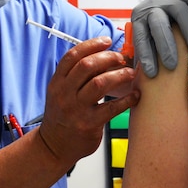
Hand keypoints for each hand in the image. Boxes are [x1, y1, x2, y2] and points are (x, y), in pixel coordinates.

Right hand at [36, 37, 138, 167]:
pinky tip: (134, 96)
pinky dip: (127, 100)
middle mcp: (64, 93)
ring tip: (130, 74)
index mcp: (57, 82)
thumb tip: (103, 58)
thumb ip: (76, 77)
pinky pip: (112, 107)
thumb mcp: (60, 93)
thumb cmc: (62, 117)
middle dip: (108, 57)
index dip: (91, 45)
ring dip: (119, 75)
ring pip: (100, 83)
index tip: (107, 41)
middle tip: (121, 58)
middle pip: (87, 66)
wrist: (53, 146)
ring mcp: (76, 109)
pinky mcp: (89, 124)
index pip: (72, 56)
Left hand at [130, 0, 187, 76]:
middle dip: (165, 45)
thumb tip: (142, 81)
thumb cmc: (152, 32)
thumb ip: (145, 54)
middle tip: (173, 65)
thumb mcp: (144, 40)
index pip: (140, 36)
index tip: (152, 74)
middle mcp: (153, 6)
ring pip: (180, 10)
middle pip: (159, 23)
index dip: (145, 55)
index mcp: (139, 18)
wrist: (161, 7)